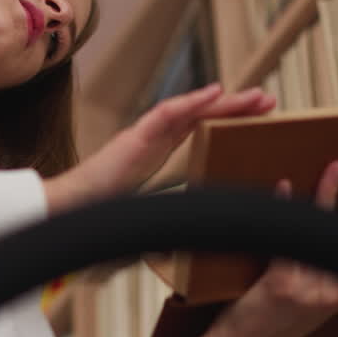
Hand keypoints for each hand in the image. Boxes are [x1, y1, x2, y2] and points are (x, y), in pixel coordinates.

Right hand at [44, 84, 275, 214]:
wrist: (68, 216)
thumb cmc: (98, 218)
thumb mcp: (143, 217)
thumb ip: (165, 220)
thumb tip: (186, 242)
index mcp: (154, 155)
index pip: (198, 132)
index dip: (226, 122)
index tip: (257, 119)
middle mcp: (151, 141)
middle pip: (200, 117)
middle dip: (235, 108)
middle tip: (269, 101)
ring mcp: (142, 136)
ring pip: (190, 111)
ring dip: (224, 102)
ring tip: (255, 96)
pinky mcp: (132, 138)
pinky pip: (166, 114)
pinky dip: (192, 102)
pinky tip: (215, 94)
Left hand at [227, 156, 337, 336]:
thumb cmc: (267, 327)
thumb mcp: (308, 305)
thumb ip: (322, 275)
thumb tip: (325, 231)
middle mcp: (333, 291)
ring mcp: (308, 288)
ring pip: (325, 229)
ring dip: (328, 192)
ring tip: (334, 166)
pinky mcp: (281, 284)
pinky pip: (288, 237)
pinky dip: (287, 207)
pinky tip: (287, 186)